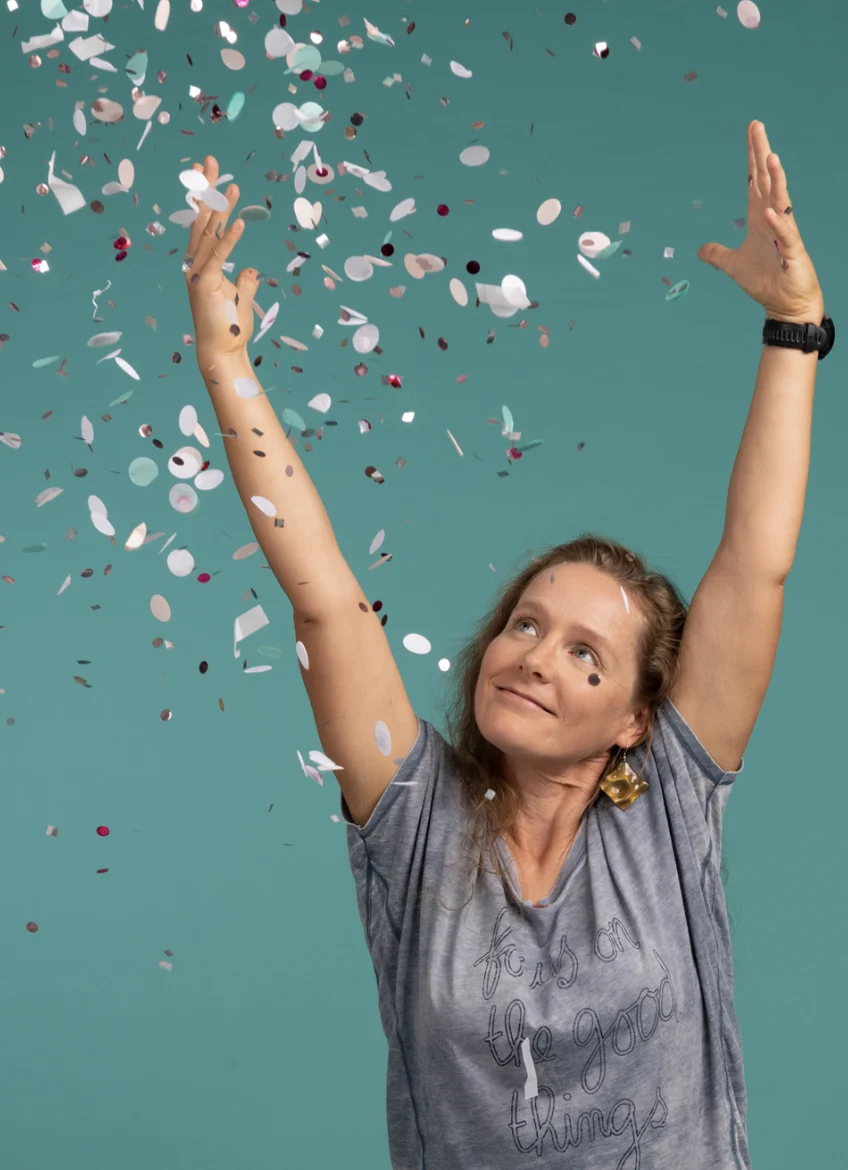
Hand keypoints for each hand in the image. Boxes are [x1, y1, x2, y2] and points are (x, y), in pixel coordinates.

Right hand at [182, 156, 260, 364]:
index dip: (205, 197)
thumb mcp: (241, 298)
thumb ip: (244, 281)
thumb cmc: (230, 327)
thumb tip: (251, 270)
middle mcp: (196, 264)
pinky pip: (218, 256)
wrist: (223, 351)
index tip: (208, 171)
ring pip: (207, 233)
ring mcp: (198, 273)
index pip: (203, 223)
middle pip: (199, 219)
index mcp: (202, 264)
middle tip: (209, 160)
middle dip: (204, 188)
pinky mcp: (206, 284)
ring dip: (219, 209)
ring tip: (232, 186)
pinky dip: (227, 239)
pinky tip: (238, 222)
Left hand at [697, 121, 823, 324]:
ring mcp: (784, 233)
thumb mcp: (733, 266)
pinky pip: (784, 233)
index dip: (752, 157)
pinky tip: (769, 211)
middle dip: (762, 154)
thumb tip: (700, 250)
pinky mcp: (791, 251)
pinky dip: (777, 222)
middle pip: (767, 180)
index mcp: (759, 217)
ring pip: (780, 200)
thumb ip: (717, 254)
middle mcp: (772, 218)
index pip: (754, 180)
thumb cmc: (766, 280)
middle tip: (758, 127)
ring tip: (771, 157)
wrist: (786, 303)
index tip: (752, 132)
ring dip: (775, 179)